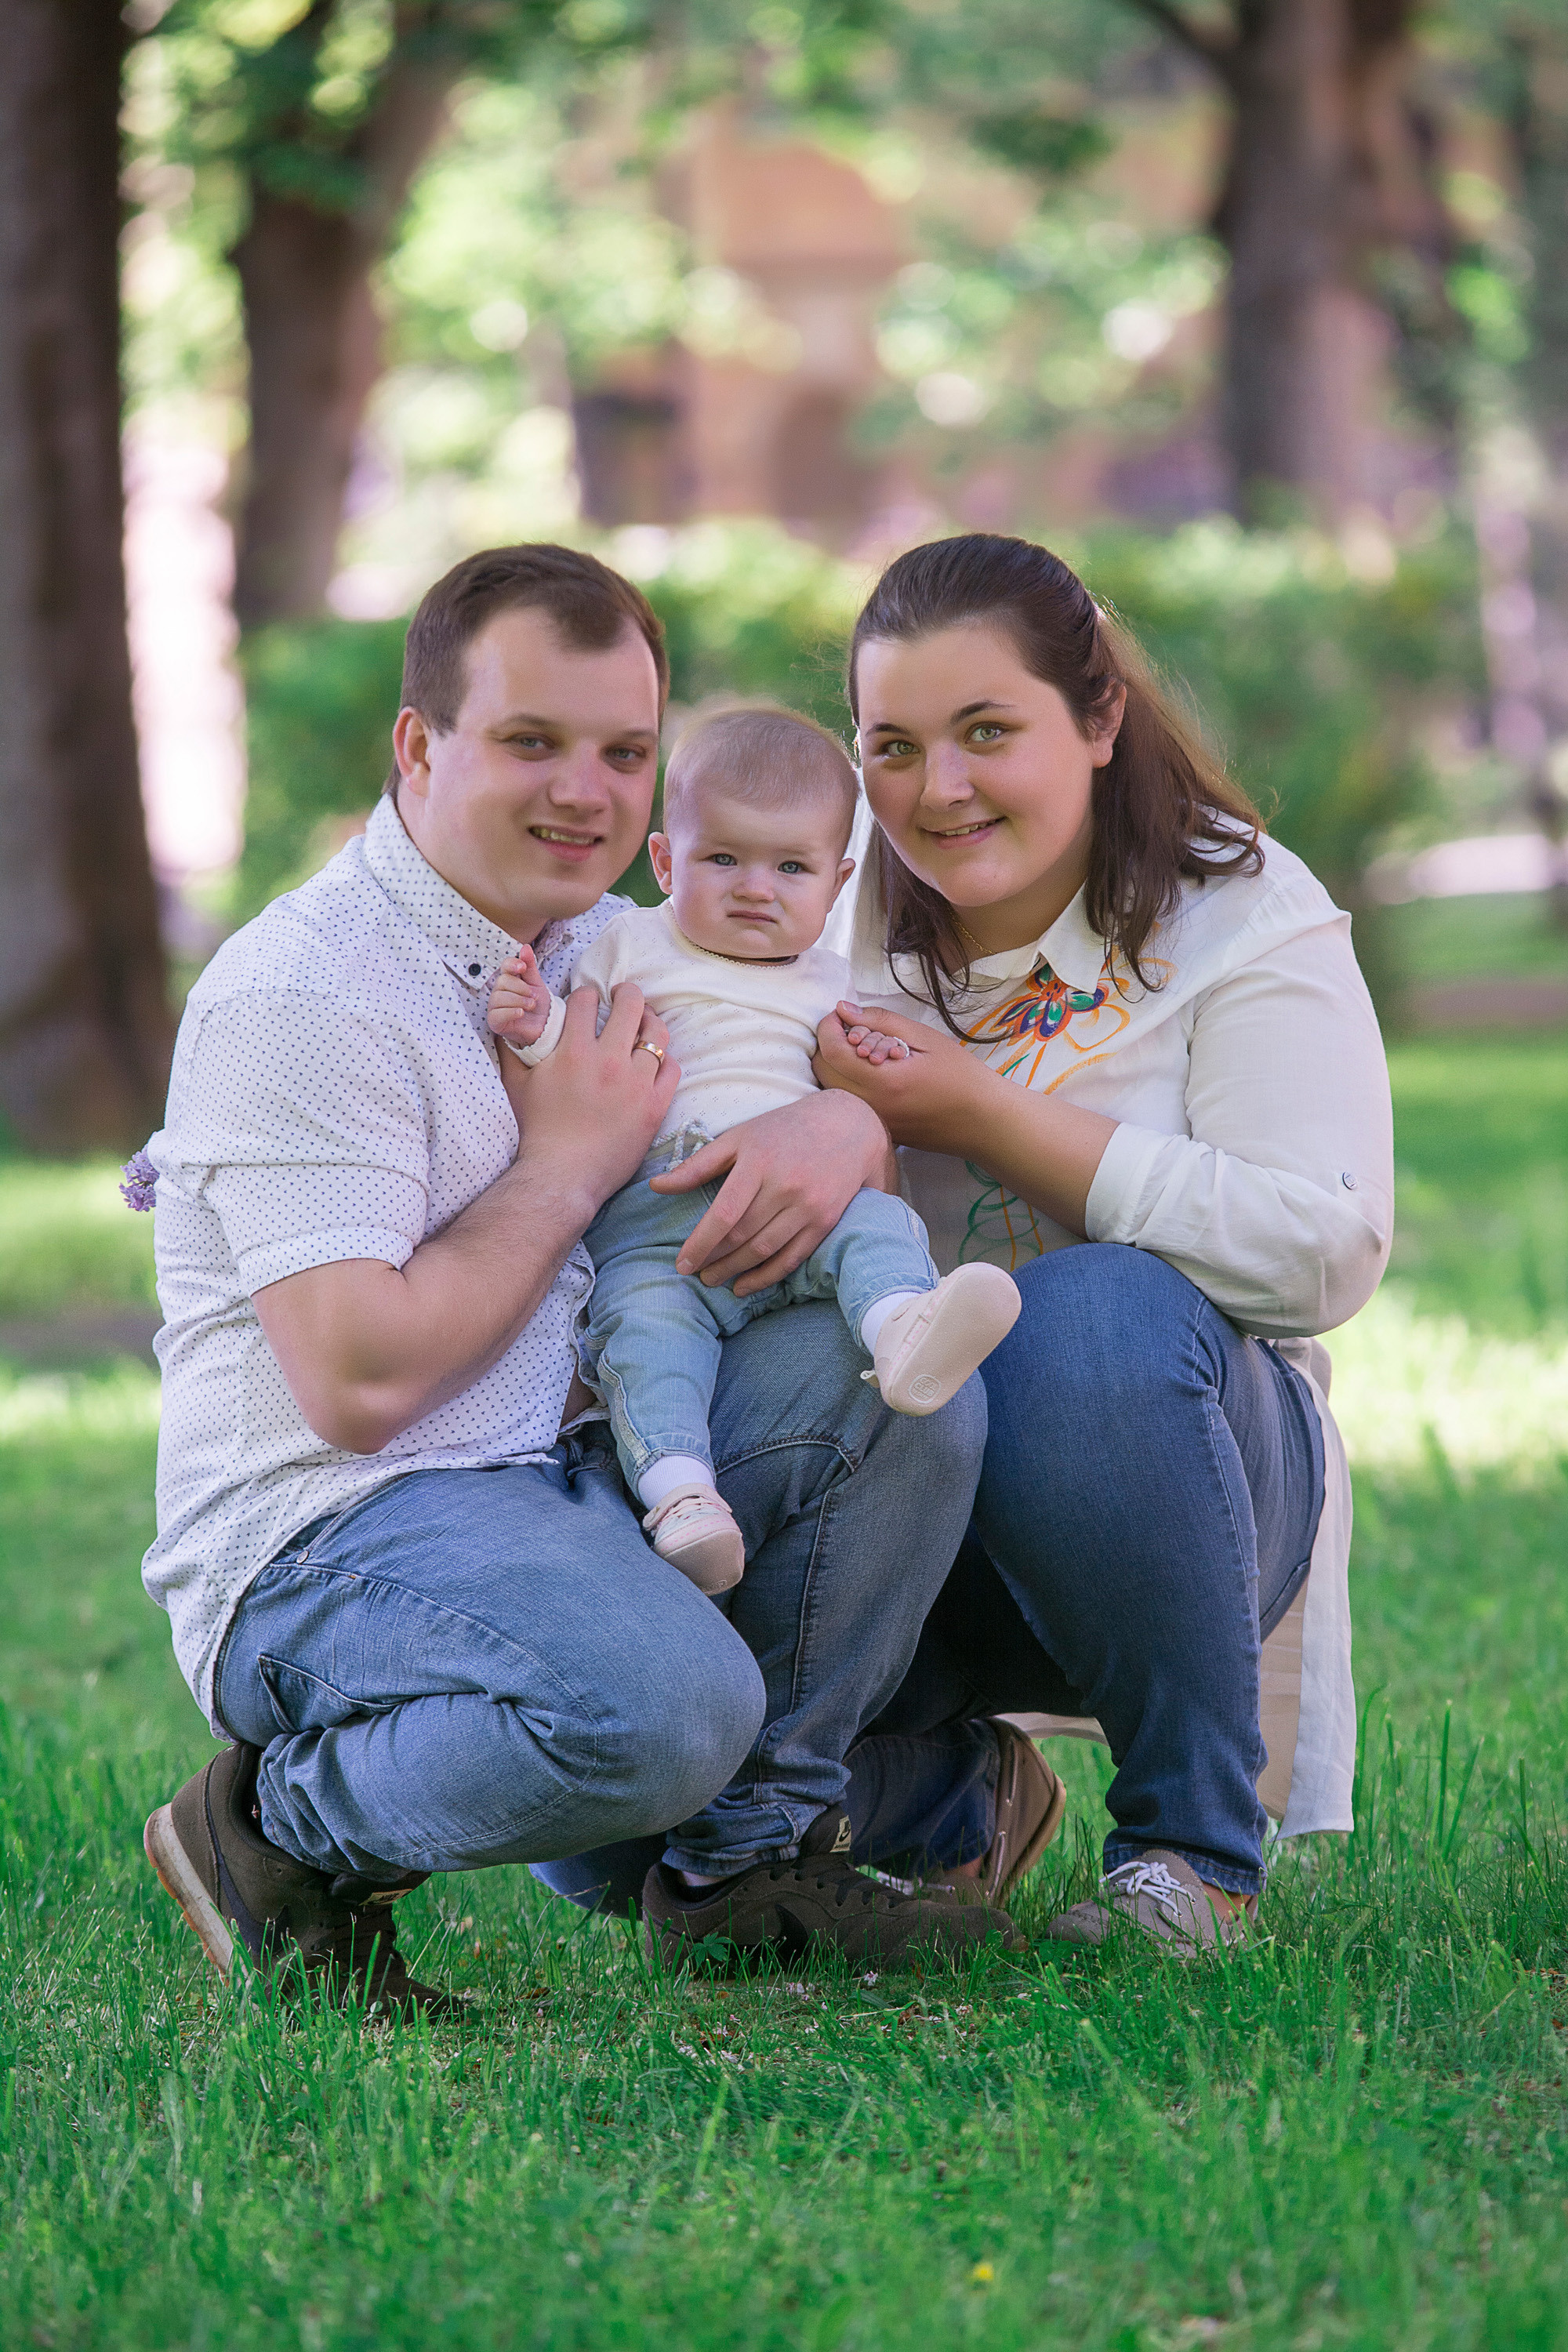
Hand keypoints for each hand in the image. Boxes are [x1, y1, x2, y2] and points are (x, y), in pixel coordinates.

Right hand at [488, 945, 551, 1047]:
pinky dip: (511, 1012)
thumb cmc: (539, 1004)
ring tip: (531, 1005)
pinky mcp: (495, 1021)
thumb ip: (530, 966)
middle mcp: (499, 992)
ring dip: (518, 1000)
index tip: (522, 967)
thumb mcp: (537, 983)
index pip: (505, 966)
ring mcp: (495, 1007)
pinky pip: (496, 1014)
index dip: (512, 964)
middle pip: (502, 981)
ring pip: (499, 997)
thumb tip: (525, 947)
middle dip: (520, 987)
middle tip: (534, 995)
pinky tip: (522, 1013)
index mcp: (509, 979)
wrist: (544, 1027)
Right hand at [501, 982, 679, 1215]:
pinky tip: (655, 1060)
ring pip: (657, 1033)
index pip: (587, 1001)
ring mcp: (636, 1083)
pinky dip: (665, 1060)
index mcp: (573, 1051)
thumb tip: (505, 1023)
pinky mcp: (654, 1106)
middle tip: (622, 995)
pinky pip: (672, 1069)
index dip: (586, 995)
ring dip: (650, 1021)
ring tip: (644, 1021)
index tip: (588, 1001)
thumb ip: (510, 1050)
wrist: (562, 1177)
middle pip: (630, 1005)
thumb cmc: (536, 1132)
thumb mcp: (516, 1085)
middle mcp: (609, 1061)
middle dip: (626, 993)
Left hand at [648, 1088, 891, 1295]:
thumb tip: (656, 1185)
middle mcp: (786, 1186)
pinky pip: (792, 1257)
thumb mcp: (739, 1137)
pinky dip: (767, 1276)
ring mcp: (809, 1206)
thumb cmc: (783, 1130)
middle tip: (694, 1274)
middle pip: (743, 1237)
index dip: (700, 1243)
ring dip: (736, 1272)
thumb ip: (698, 1165)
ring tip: (714, 1280)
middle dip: (714, 1261)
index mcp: (759, 1162)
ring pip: (766, 1251)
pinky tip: (745, 1285)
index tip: (682, 1264)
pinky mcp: (826, 1221)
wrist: (849, 1126)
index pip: (725, 1214)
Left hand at [813, 1001, 982, 1152]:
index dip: (828, 1027)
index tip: (840, 1015)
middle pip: (821, 1072)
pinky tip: (871, 1073)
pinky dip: (847, 1083)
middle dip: (828, 1044)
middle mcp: (870, 1107)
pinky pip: (845, 1103)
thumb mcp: (925, 1038)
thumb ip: (881, 1022)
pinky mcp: (876, 1131)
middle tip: (853, 1031)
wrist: (983, 1121)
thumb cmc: (960, 1076)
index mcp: (884, 1082)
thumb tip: (843, 1010)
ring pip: (828, 1089)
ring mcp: (871, 1123)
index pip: (831, 1052)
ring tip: (864, 1051)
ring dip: (835, 1065)